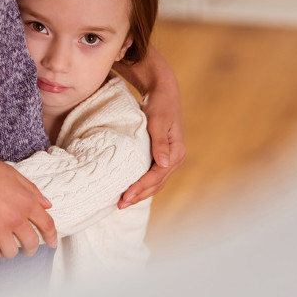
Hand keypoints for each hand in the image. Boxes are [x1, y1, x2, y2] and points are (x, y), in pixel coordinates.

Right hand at [0, 151, 56, 259]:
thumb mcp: (14, 175)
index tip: (52, 243)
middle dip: (31, 249)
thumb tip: (47, 205)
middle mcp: (15, 217)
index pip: (47, 225)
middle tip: (27, 250)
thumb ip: (32, 191)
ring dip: (10, 251)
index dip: (52, 237)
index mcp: (26, 202)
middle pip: (31, 243)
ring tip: (5, 246)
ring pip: (11, 252)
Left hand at [118, 61, 185, 209]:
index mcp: (176, 153)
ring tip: (123, 201)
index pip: (156, 177)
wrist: (163, 92)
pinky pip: (152, 175)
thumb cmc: (159, 105)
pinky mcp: (161, 155)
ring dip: (140, 192)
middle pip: (156, 184)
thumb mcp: (158, 122)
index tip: (125, 196)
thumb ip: (160, 143)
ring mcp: (168, 158)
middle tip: (120, 205)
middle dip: (138, 195)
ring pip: (155, 182)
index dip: (140, 188)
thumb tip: (163, 164)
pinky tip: (130, 187)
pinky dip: (142, 183)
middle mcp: (174, 159)